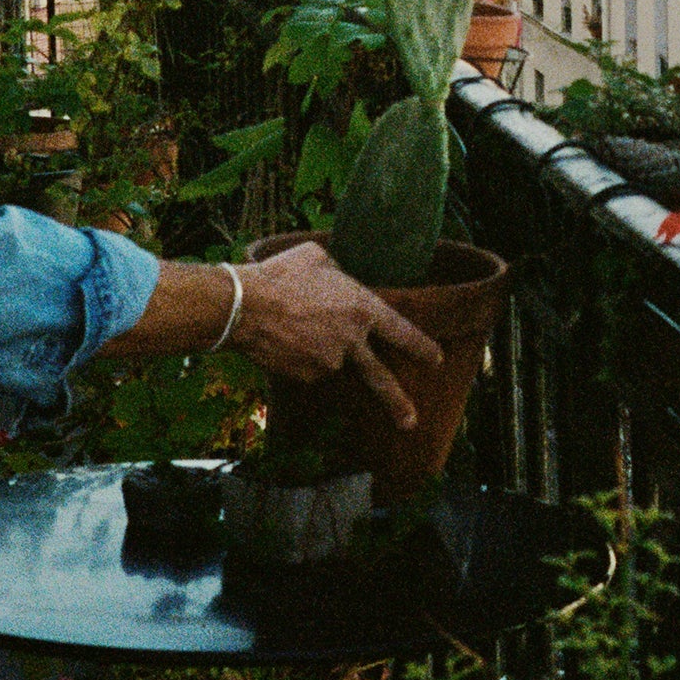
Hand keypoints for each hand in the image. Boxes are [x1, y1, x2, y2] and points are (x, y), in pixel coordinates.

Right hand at [230, 243, 442, 428]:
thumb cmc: (281, 274)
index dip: (421, 346)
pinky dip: (300, 356)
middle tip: (411, 421)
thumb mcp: (319, 258)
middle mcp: (351, 340)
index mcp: (362, 308)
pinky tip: (283, 337)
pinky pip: (309, 367)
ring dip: (317, 348)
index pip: (402, 332)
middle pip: (380, 378)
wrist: (244, 306)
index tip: (435, 360)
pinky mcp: (306, 376)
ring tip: (292, 324)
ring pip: (332, 361)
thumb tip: (339, 280)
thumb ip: (339, 274)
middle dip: (398, 402)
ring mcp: (328, 362)